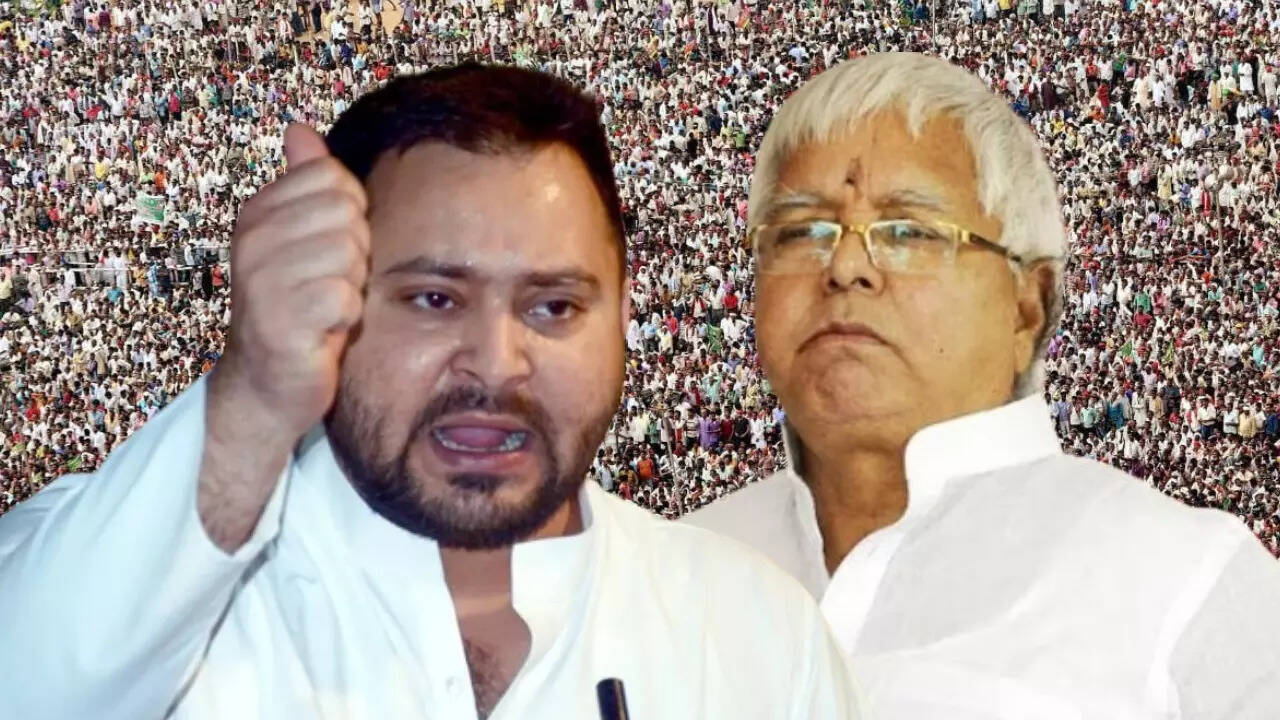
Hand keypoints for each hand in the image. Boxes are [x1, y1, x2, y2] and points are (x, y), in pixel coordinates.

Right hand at [211, 122, 369, 445]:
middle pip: (346, 213)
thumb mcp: (297, 237)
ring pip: (349, 254)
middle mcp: (252, 241)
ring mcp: (261, 280)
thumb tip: (299, 129)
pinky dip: (345, 318)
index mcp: (257, 213)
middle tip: (326, 284)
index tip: (324, 251)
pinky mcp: (279, 321)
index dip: (348, 215)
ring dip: (350, 286)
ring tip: (323, 307)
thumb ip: (301, 182)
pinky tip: (322, 331)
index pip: (333, 177)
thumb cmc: (295, 307)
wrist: (267, 384)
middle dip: (353, 252)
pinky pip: (345, 297)